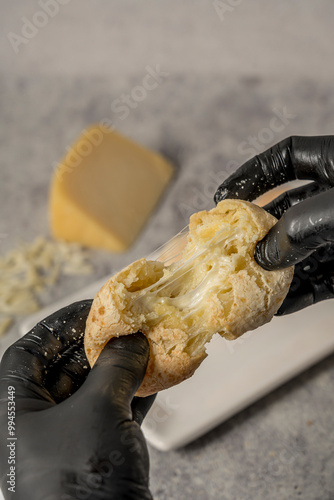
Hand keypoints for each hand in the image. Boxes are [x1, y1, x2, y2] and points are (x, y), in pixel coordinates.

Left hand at [0, 300, 154, 499]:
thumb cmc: (82, 479)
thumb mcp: (97, 411)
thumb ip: (115, 367)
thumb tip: (131, 338)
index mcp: (16, 411)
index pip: (30, 350)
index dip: (61, 324)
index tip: (94, 306)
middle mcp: (36, 423)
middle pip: (65, 366)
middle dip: (98, 344)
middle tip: (129, 324)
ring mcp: (66, 439)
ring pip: (92, 388)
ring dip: (121, 367)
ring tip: (147, 344)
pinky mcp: (94, 454)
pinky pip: (112, 410)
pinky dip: (134, 392)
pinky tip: (156, 376)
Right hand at [214, 136, 333, 313]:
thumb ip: (299, 227)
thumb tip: (263, 255)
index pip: (289, 157)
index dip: (253, 173)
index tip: (223, 196)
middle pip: (287, 211)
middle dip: (257, 232)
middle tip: (229, 250)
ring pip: (300, 250)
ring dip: (273, 269)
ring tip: (244, 285)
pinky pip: (321, 281)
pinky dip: (298, 294)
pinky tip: (276, 307)